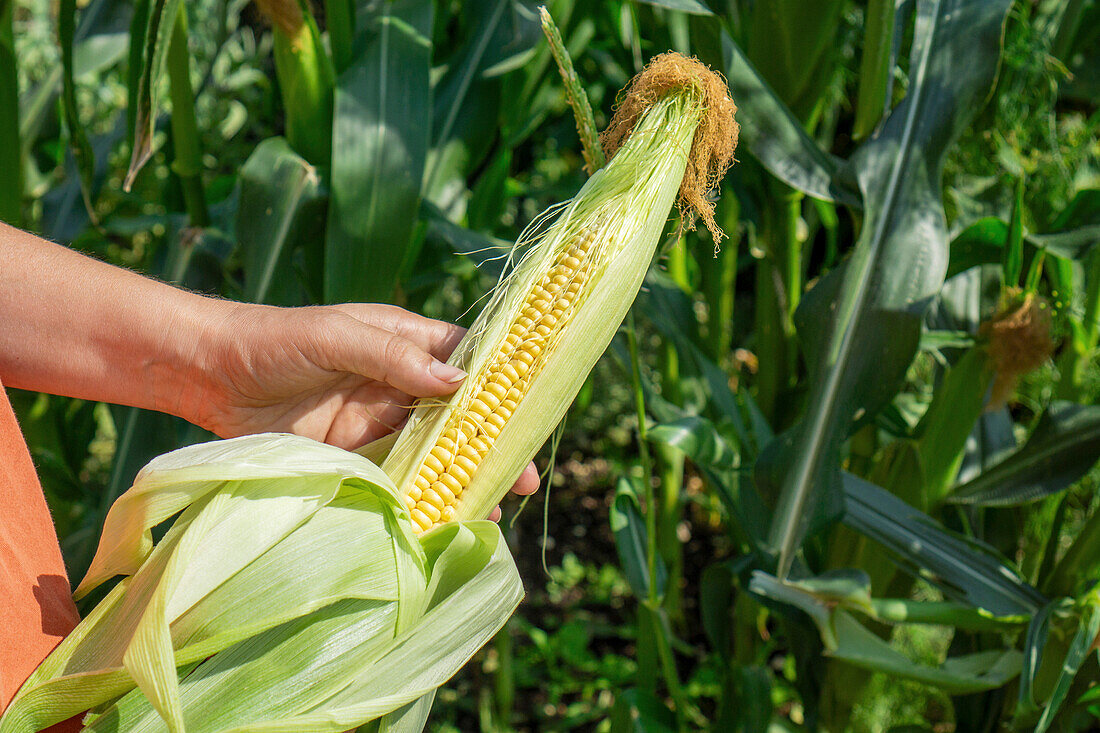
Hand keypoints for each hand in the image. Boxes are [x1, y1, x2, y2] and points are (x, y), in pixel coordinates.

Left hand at [190, 302, 538, 505]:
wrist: (208, 374)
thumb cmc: (274, 340)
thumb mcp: (336, 336)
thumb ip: (393, 356)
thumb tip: (459, 383)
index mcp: (403, 343)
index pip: (466, 361)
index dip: (501, 386)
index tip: (531, 416)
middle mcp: (398, 384)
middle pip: (459, 415)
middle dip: (492, 445)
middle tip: (525, 480)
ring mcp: (376, 423)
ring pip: (433, 452)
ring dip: (462, 476)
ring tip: (494, 508)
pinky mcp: (352, 456)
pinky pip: (396, 477)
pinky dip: (422, 496)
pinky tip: (444, 517)